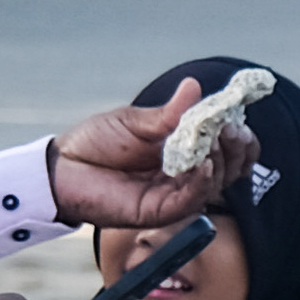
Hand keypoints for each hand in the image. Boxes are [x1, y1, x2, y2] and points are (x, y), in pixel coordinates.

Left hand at [45, 77, 254, 231]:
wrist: (62, 168)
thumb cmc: (95, 142)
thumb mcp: (136, 121)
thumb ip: (170, 113)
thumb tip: (195, 86)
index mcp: (182, 151)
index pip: (225, 149)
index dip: (238, 137)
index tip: (235, 119)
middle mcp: (184, 175)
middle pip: (229, 167)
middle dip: (235, 147)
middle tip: (230, 129)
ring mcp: (174, 195)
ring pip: (215, 184)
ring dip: (221, 162)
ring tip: (217, 141)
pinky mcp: (160, 212)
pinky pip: (191, 201)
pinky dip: (202, 183)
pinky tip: (205, 165)